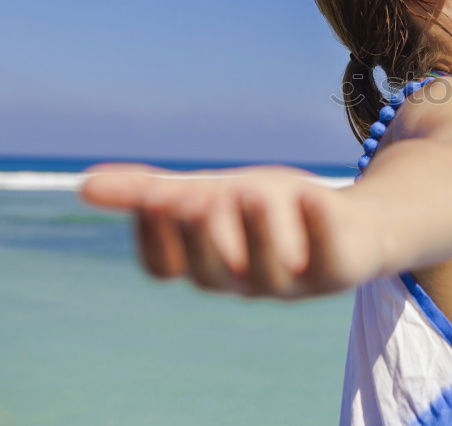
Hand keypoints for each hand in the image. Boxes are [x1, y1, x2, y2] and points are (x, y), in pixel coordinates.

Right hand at [78, 163, 376, 299]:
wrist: (354, 220)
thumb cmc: (274, 212)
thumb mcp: (216, 195)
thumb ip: (157, 193)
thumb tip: (83, 185)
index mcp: (210, 266)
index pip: (167, 266)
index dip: (153, 236)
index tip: (152, 196)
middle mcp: (246, 281)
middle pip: (211, 272)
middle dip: (200, 236)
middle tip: (194, 198)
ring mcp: (294, 281)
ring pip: (268, 270)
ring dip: (257, 232)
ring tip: (249, 193)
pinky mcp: (338, 270)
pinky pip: (329, 257)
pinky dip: (320, 227)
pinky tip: (313, 195)